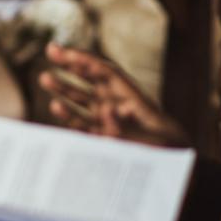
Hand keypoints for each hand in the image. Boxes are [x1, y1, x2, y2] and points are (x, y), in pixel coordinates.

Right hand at [38, 43, 187, 146]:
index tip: (65, 52)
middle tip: (50, 50)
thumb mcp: (154, 139)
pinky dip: (69, 114)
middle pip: (91, 78)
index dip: (85, 60)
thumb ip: (129, 127)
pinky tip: (55, 105)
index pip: (106, 72)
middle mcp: (118, 103)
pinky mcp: (103, 136)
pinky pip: (82, 122)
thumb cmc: (169, 151)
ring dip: (64, 88)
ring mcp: (109, 119)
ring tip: (44, 78)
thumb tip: (106, 111)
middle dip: (71, 64)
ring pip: (83, 98)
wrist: (175, 170)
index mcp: (133, 97)